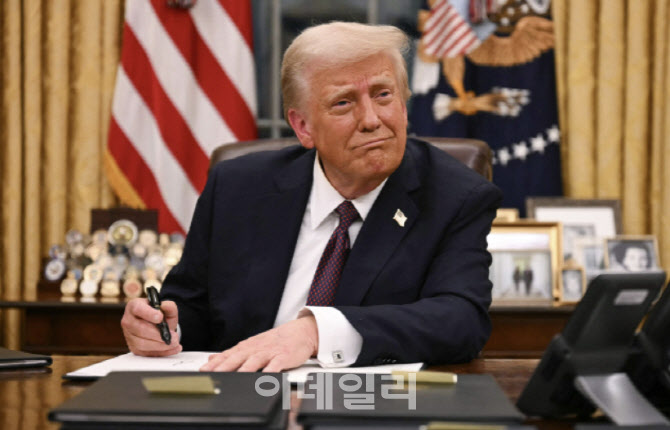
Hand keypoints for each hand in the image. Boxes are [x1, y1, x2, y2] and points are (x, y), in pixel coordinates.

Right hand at [121, 298, 181, 356]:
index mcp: (134, 306)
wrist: (156, 325)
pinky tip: (172, 349)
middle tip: (173, 336)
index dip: (148, 313)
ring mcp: (129, 336)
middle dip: (158, 334)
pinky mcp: (134, 348)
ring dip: (160, 345)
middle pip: (140, 329)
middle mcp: (128, 321)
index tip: (160, 318)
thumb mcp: (166, 308)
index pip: (137, 309)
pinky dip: (161, 352)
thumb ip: (169, 306)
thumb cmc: (159, 314)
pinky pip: (146, 353)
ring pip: (142, 344)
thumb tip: (166, 306)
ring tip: (174, 343)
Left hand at [200, 315, 317, 371]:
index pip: (227, 355)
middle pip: (237, 358)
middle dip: (224, 367)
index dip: (215, 364)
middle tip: (212, 375)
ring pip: (254, 361)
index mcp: (247, 347)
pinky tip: (265, 378)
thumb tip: (212, 359)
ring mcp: (269, 352)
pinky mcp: (283, 356)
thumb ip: (232, 353)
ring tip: (235, 379)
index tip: (203, 372)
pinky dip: (270, 372)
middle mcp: (255, 349)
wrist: (300, 332)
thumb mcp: (252, 345)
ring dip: (244, 369)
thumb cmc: (276, 341)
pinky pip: (275, 365)